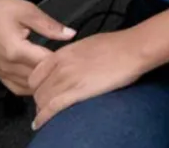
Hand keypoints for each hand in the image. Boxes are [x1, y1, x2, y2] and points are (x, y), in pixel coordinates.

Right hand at [0, 0, 76, 95]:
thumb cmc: (3, 10)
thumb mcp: (29, 12)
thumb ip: (50, 26)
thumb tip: (71, 34)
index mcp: (16, 51)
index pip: (46, 64)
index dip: (62, 62)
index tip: (74, 57)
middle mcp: (7, 66)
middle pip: (38, 78)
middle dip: (55, 73)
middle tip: (70, 65)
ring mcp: (2, 72)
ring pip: (29, 87)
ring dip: (44, 82)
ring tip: (58, 72)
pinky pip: (18, 88)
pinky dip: (31, 87)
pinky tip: (42, 80)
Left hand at [29, 30, 146, 130]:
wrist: (133, 48)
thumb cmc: (117, 45)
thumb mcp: (88, 44)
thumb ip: (73, 56)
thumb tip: (71, 65)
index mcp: (63, 53)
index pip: (35, 75)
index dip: (37, 87)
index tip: (43, 93)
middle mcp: (61, 66)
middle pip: (38, 90)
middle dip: (40, 101)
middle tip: (46, 107)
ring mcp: (68, 79)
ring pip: (42, 100)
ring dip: (42, 111)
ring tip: (46, 117)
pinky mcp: (78, 92)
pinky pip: (52, 108)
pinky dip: (43, 118)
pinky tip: (40, 124)